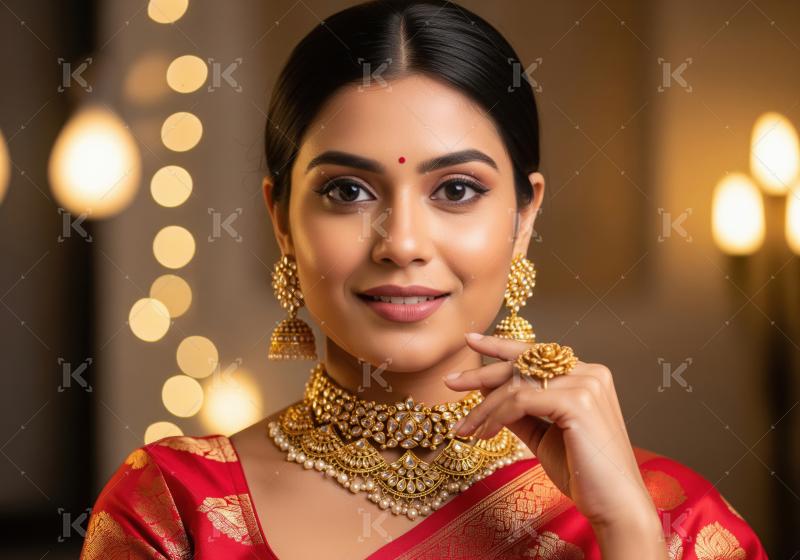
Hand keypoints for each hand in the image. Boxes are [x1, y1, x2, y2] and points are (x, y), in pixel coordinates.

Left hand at [444, 333, 657, 529]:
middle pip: (523, 363)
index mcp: (587, 376)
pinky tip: (485, 434)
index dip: (501, 346)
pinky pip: (521, 400)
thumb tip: (487, 390)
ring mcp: (586, 384)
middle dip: (482, 373)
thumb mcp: (543, 435)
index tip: (472, 341)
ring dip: (484, 407)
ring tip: (464, 428)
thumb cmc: (583, 474)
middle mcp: (589, 372)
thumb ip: (519, 411)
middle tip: (450, 382)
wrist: (615, 507)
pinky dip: (497, 416)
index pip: (536, 354)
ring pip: (517, 383)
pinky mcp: (577, 401)